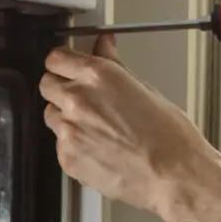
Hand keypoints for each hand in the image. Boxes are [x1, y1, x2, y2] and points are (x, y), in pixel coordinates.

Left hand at [39, 37, 218, 218]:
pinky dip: (73, 144)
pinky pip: (59, 144)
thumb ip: (113, 66)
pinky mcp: (68, 158)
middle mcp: (78, 100)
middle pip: (47, 84)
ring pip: (51, 115)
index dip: (63, 63)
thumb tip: (103, 46)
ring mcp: (69, 130)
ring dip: (64, 116)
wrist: (173, 175)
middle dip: (60, 87)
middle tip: (80, 97)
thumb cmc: (169, 137)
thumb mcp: (145, 89)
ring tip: (94, 127)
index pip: (57, 58)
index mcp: (97, 76)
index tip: (68, 67)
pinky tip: (98, 148)